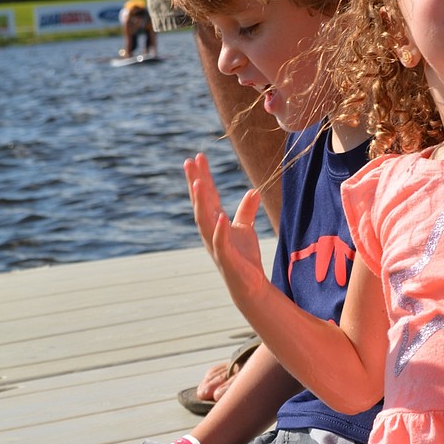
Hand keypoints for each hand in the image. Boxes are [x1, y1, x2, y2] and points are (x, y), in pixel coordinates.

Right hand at [184, 152, 269, 313]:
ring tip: (199, 182)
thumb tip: (253, 191)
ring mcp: (216, 245)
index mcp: (215, 223)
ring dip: (202, 202)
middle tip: (189, 162)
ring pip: (204, 221)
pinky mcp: (226, 259)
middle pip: (201, 204)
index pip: (207, 197)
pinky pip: (220, 243)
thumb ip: (246, 211)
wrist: (250, 286)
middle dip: (195, 183)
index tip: (198, 157)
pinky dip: (220, 230)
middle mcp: (210, 232)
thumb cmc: (244, 259)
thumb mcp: (246, 229)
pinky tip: (221, 217)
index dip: (202, 177)